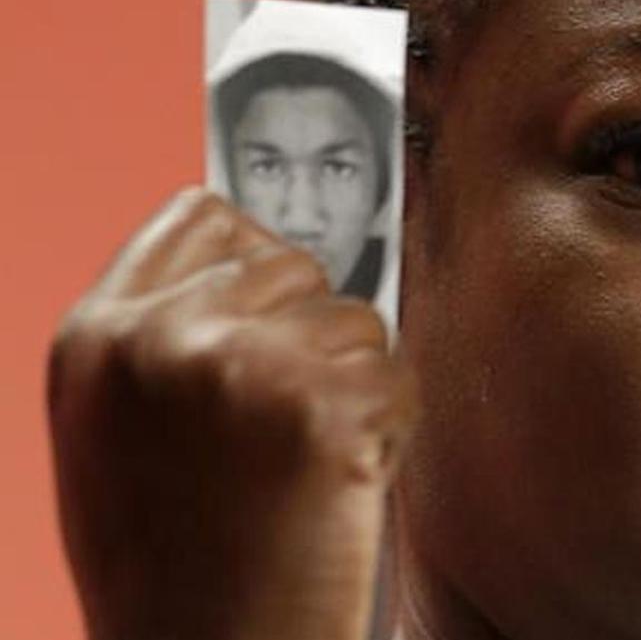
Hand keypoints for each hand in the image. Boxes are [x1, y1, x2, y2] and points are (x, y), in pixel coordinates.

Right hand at [47, 188, 415, 639]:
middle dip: (310, 334)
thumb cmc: (173, 567)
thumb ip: (169, 341)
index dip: (255, 262)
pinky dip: (388, 431)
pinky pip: (396, 380)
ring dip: (352, 385)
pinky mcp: (320, 408)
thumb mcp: (120, 435)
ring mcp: (239, 365)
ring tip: (306, 466)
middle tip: (286, 425)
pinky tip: (338, 489)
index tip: (275, 311)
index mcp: (97, 339)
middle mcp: (160, 336)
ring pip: (355, 320)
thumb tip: (258, 276)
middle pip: (293, 263)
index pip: (202, 219)